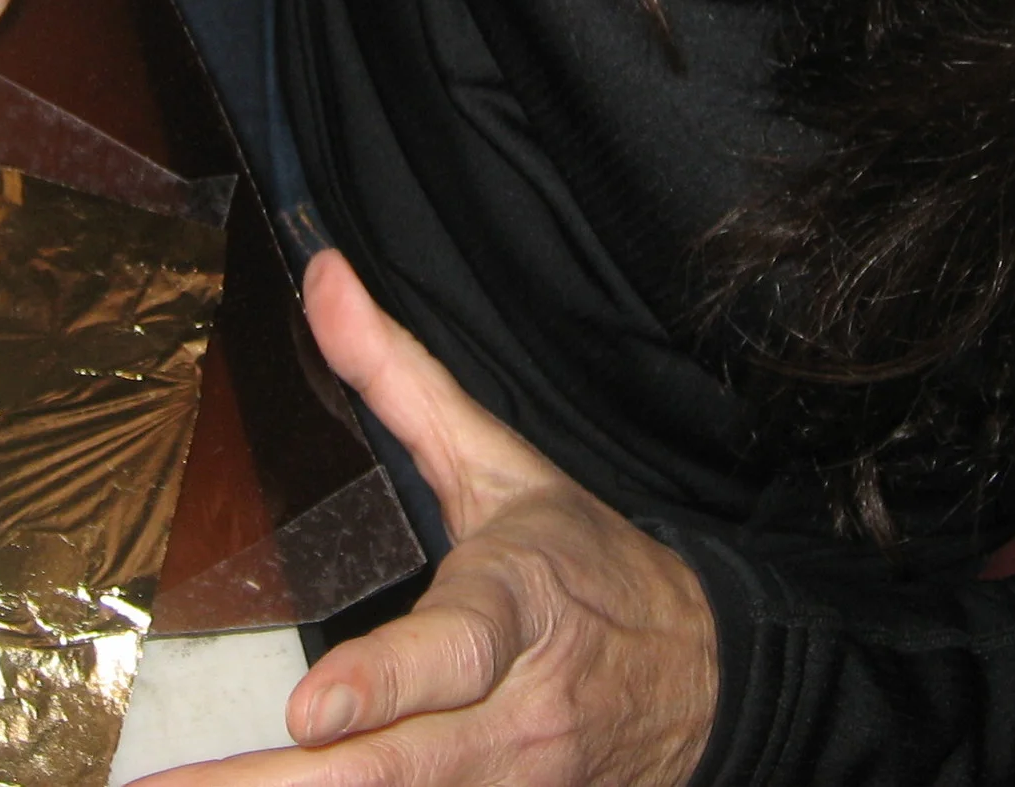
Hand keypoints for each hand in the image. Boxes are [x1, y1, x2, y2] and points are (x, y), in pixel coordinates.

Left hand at [139, 252, 716, 786]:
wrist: (705, 682)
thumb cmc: (587, 567)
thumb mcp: (502, 465)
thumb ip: (400, 378)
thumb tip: (321, 276)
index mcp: (514, 608)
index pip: (450, 652)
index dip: (381, 684)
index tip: (309, 710)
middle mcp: (512, 715)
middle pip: (394, 769)